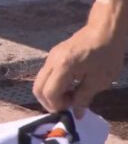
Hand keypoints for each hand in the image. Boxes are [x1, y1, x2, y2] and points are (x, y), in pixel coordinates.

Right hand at [33, 2, 126, 118]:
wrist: (105, 30)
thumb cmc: (106, 55)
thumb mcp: (99, 81)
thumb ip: (84, 98)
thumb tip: (76, 113)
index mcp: (63, 67)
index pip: (49, 93)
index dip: (58, 106)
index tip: (72, 107)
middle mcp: (51, 61)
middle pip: (38, 88)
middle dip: (49, 102)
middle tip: (66, 105)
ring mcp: (50, 57)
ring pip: (40, 81)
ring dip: (50, 93)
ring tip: (69, 95)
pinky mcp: (53, 55)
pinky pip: (46, 74)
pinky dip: (52, 84)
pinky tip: (69, 85)